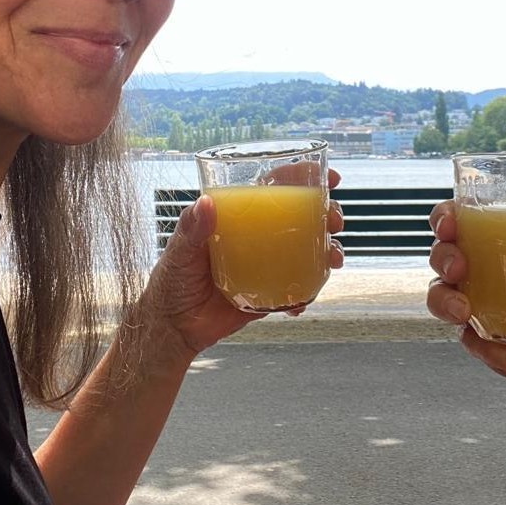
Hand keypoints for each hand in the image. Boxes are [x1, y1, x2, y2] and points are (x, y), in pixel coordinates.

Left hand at [139, 170, 344, 360]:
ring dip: (328, 253)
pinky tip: (302, 301)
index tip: (330, 178)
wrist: (172, 326)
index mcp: (240, 217)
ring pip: (309, 252)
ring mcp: (268, 265)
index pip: (276, 187)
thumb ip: (191, 229)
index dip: (305, 178)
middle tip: (334, 222)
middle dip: (328, 215)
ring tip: (332, 259)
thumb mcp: (179, 251)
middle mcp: (259, 237)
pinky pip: (297, 290)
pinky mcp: (270, 294)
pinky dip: (306, 294)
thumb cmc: (171, 280)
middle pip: (303, 217)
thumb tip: (207, 203)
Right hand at [426, 199, 505, 405]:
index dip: (446, 218)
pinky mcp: (482, 343)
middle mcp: (479, 273)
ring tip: (465, 312)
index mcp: (499, 246)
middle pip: (440, 255)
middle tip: (459, 267)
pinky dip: (493, 352)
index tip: (451, 223)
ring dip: (445, 302)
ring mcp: (475, 309)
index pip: (460, 222)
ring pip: (439, 298)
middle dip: (442, 256)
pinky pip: (473, 344)